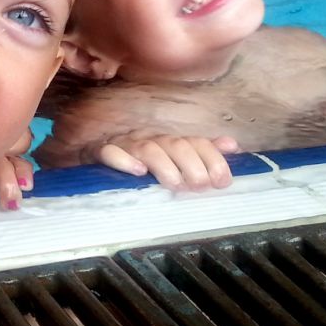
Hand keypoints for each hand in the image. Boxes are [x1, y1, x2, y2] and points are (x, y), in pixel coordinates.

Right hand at [95, 133, 238, 190]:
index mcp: (169, 140)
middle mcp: (150, 139)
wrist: (92, 158)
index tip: (223, 181)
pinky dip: (123, 160)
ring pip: (147, 148)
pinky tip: (137, 171)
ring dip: (164, 165)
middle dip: (192, 165)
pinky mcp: (100, 152)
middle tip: (200, 186)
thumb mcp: (173, 157)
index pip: (196, 142)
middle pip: (175, 145)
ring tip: (175, 184)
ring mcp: (125, 145)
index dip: (212, 159)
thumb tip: (233, 145)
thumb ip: (203, 152)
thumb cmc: (138, 161)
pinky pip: (110, 152)